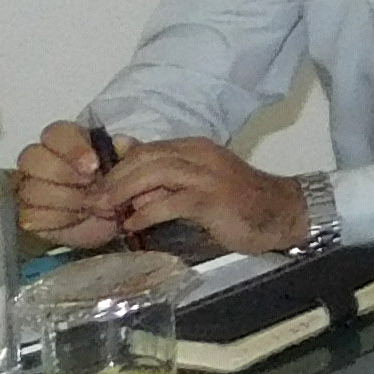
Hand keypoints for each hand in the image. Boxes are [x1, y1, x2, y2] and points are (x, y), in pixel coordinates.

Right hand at [17, 122, 121, 247]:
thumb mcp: (130, 166)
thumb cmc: (117, 185)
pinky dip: (57, 218)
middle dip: (62, 173)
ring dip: (65, 199)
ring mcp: (29, 187)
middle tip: (89, 185)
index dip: (72, 148)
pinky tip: (76, 218)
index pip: (55, 133)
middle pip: (30, 157)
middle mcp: (40, 160)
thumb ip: (127, 151)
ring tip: (90, 204)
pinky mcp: (28, 213)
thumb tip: (120, 142)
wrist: (115, 219)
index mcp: (66, 141)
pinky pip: (31, 214)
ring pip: (30, 188)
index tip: (94, 166)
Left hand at [92, 137, 306, 255]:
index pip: (146, 150)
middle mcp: (200, 155)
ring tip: (106, 210)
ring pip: (155, 173)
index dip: (117, 167)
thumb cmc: (238, 202)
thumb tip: (128, 184)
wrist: (281, 212)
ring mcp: (207, 176)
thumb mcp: (199, 184)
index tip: (97, 188)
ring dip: (124, 191)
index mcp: (194, 148)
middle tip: (92, 200)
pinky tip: (133, 224)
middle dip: (114, 178)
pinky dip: (147, 212)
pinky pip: (171, 201)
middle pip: (146, 157)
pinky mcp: (212, 199)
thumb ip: (168, 179)